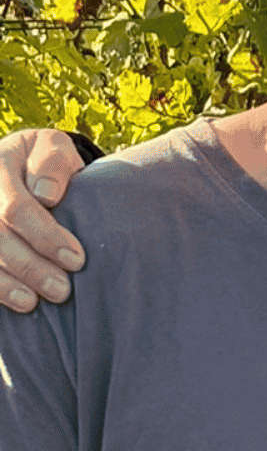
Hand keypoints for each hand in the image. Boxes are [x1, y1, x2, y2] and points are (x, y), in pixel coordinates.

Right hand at [0, 129, 86, 312]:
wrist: (16, 163)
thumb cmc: (43, 161)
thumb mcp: (52, 148)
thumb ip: (52, 163)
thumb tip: (46, 195)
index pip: (16, 209)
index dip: (45, 237)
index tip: (76, 260)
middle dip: (30, 267)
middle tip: (61, 289)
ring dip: (7, 282)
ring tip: (33, 302)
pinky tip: (13, 301)